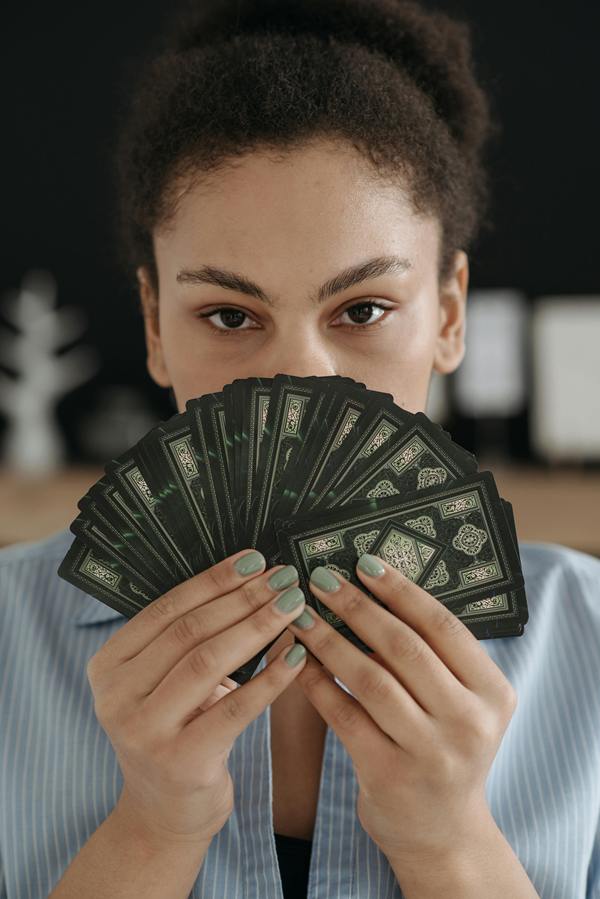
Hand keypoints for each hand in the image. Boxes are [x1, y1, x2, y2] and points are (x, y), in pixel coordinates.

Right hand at [86, 550, 307, 848]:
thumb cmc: (175, 732)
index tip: (257, 559)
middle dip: (243, 598)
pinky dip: (270, 679)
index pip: (167, 608)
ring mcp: (144, 731)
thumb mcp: (164, 684)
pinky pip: (235, 709)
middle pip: (190, 631)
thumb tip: (252, 578)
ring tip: (293, 606)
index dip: (215, 580)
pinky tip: (297, 656)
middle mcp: (116, 696)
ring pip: (208, 662)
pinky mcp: (180, 762)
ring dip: (258, 627)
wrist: (163, 814)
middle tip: (285, 577)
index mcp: (109, 665)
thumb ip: (188, 639)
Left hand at [286, 553, 517, 865]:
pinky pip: (345, 714)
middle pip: (404, 648)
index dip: (400, 590)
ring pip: (370, 678)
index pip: (442, 627)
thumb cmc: (444, 748)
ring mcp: (430, 752)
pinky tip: (297, 660)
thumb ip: (431, 657)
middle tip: (322, 578)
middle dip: (357, 607)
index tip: (363, 561)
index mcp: (492, 692)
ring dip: (329, 640)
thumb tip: (370, 591)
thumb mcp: (459, 703)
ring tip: (300, 615)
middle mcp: (469, 722)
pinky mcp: (389, 774)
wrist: (442, 833)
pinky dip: (318, 682)